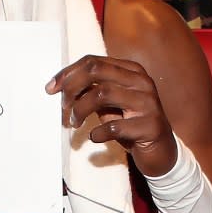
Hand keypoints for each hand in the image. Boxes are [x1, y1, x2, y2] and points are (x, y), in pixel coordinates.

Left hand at [45, 53, 176, 176]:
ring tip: (74, 123)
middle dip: (72, 87)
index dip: (68, 73)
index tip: (50, 89)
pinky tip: (95, 137)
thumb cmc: (130, 124)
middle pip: (96, 71)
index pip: (93, 61)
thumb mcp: (109, 104)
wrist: (161, 151)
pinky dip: (98, 132)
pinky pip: (115, 126)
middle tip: (63, 107)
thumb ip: (91, 90)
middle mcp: (141, 81)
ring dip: (81, 110)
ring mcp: (148, 103)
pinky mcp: (150, 126)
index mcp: (131, 70)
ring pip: (102, 94)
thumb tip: (61, 85)